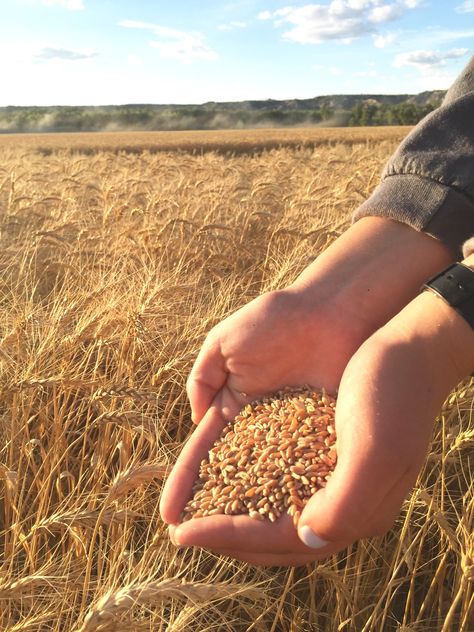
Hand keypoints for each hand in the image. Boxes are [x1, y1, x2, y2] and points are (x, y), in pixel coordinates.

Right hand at [160, 218, 453, 564]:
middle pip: (233, 475)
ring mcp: (293, 435)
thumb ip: (203, 378)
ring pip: (265, 482)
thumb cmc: (276, 319)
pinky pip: (303, 473)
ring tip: (227, 545)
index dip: (187, 482)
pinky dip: (290, 498)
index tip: (169, 514)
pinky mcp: (324, 437)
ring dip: (247, 512)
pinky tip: (281, 528)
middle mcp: (262, 426)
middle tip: (193, 541)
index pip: (205, 451)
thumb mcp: (224, 342)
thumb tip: (197, 421)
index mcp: (235, 404)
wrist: (332, 309)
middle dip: (212, 506)